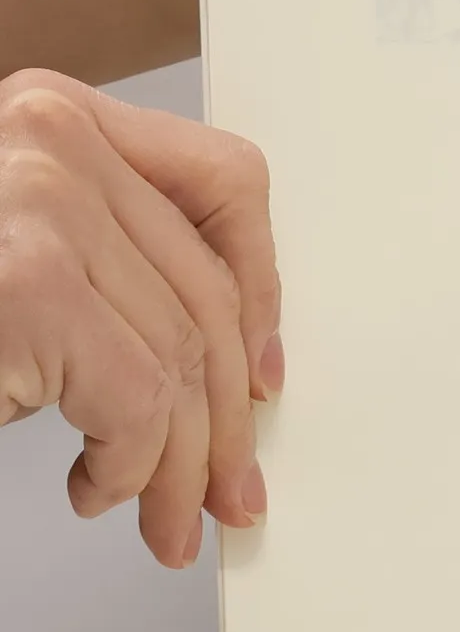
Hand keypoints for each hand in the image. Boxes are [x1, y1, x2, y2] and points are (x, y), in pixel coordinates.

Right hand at [0, 69, 281, 566]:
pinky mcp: (29, 286)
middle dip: (226, 415)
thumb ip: (111, 261)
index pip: (223, 183)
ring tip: (162, 515)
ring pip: (181, 359)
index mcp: (56, 116)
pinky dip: (128, 468)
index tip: (263, 374)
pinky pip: (137, 400)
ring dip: (179, 464)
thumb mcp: (24, 255)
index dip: (262, 290)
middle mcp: (51, 141)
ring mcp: (40, 206)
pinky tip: (93, 489)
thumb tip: (236, 356)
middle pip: (208, 292)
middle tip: (227, 490)